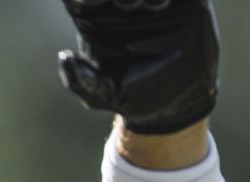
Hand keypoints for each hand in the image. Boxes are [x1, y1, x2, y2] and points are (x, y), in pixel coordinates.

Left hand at [57, 0, 218, 133]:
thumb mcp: (100, 94)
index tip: (88, 4)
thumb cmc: (130, 96)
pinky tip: (161, 4)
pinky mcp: (185, 1)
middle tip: (124, 4)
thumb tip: (65, 58)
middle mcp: (121, 1)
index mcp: (95, 15)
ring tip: (145, 5)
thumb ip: (79, 81)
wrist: (172, 103)